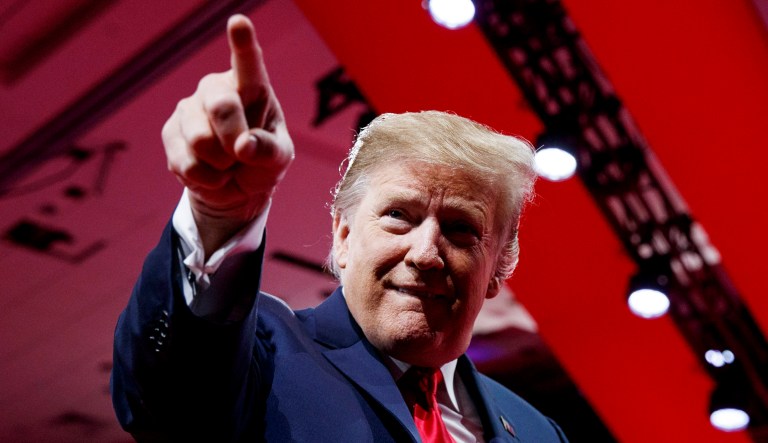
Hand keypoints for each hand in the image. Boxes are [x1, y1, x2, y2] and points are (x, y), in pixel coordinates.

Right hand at [162, 14, 293, 254]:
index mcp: (251, 86)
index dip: (242, 42)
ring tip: (228, 164)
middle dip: (235, 140)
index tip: (239, 22)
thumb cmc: (262, 162)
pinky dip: (206, 178)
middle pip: (222, 107)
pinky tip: (211, 173)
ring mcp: (190, 109)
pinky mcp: (170, 133)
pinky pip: (186, 162)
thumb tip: (244, 146)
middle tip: (242, 155)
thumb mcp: (278, 158)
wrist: (236, 188)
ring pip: (201, 140)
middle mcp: (216, 89)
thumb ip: (268, 150)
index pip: (248, 62)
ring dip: (221, 165)